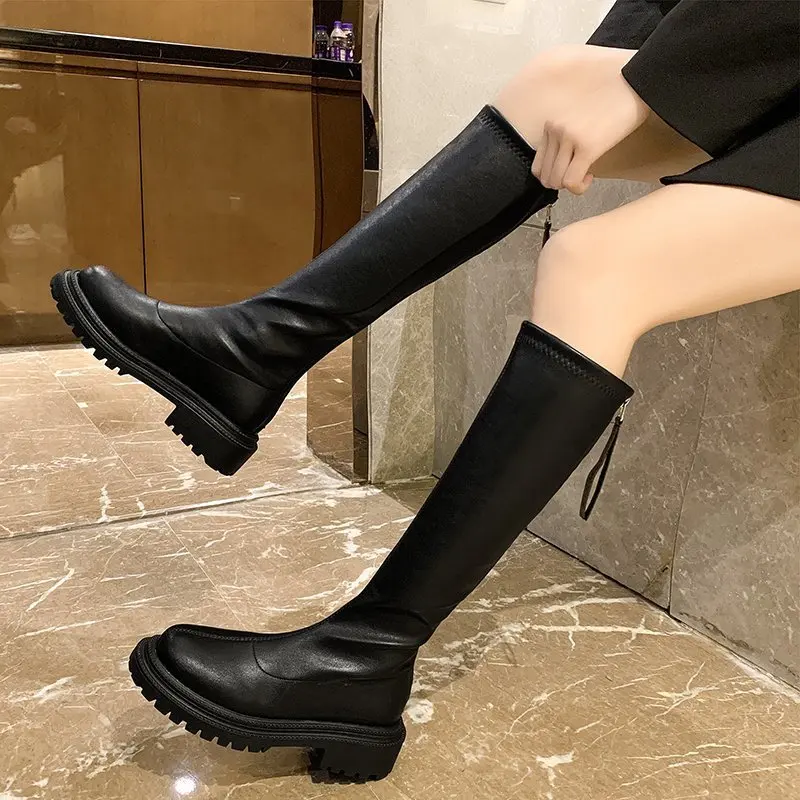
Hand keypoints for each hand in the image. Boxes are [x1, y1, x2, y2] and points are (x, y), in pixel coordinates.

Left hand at [532, 72, 649, 194]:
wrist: (634, 85)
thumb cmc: (611, 101)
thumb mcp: (577, 117)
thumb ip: (565, 135)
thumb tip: (563, 162)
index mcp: (551, 124)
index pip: (538, 166)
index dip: (552, 176)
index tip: (568, 171)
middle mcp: (555, 130)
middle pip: (545, 177)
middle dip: (561, 184)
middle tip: (578, 176)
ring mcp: (569, 138)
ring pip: (556, 182)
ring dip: (571, 186)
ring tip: (586, 175)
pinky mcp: (587, 146)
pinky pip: (571, 182)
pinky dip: (579, 187)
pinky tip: (590, 176)